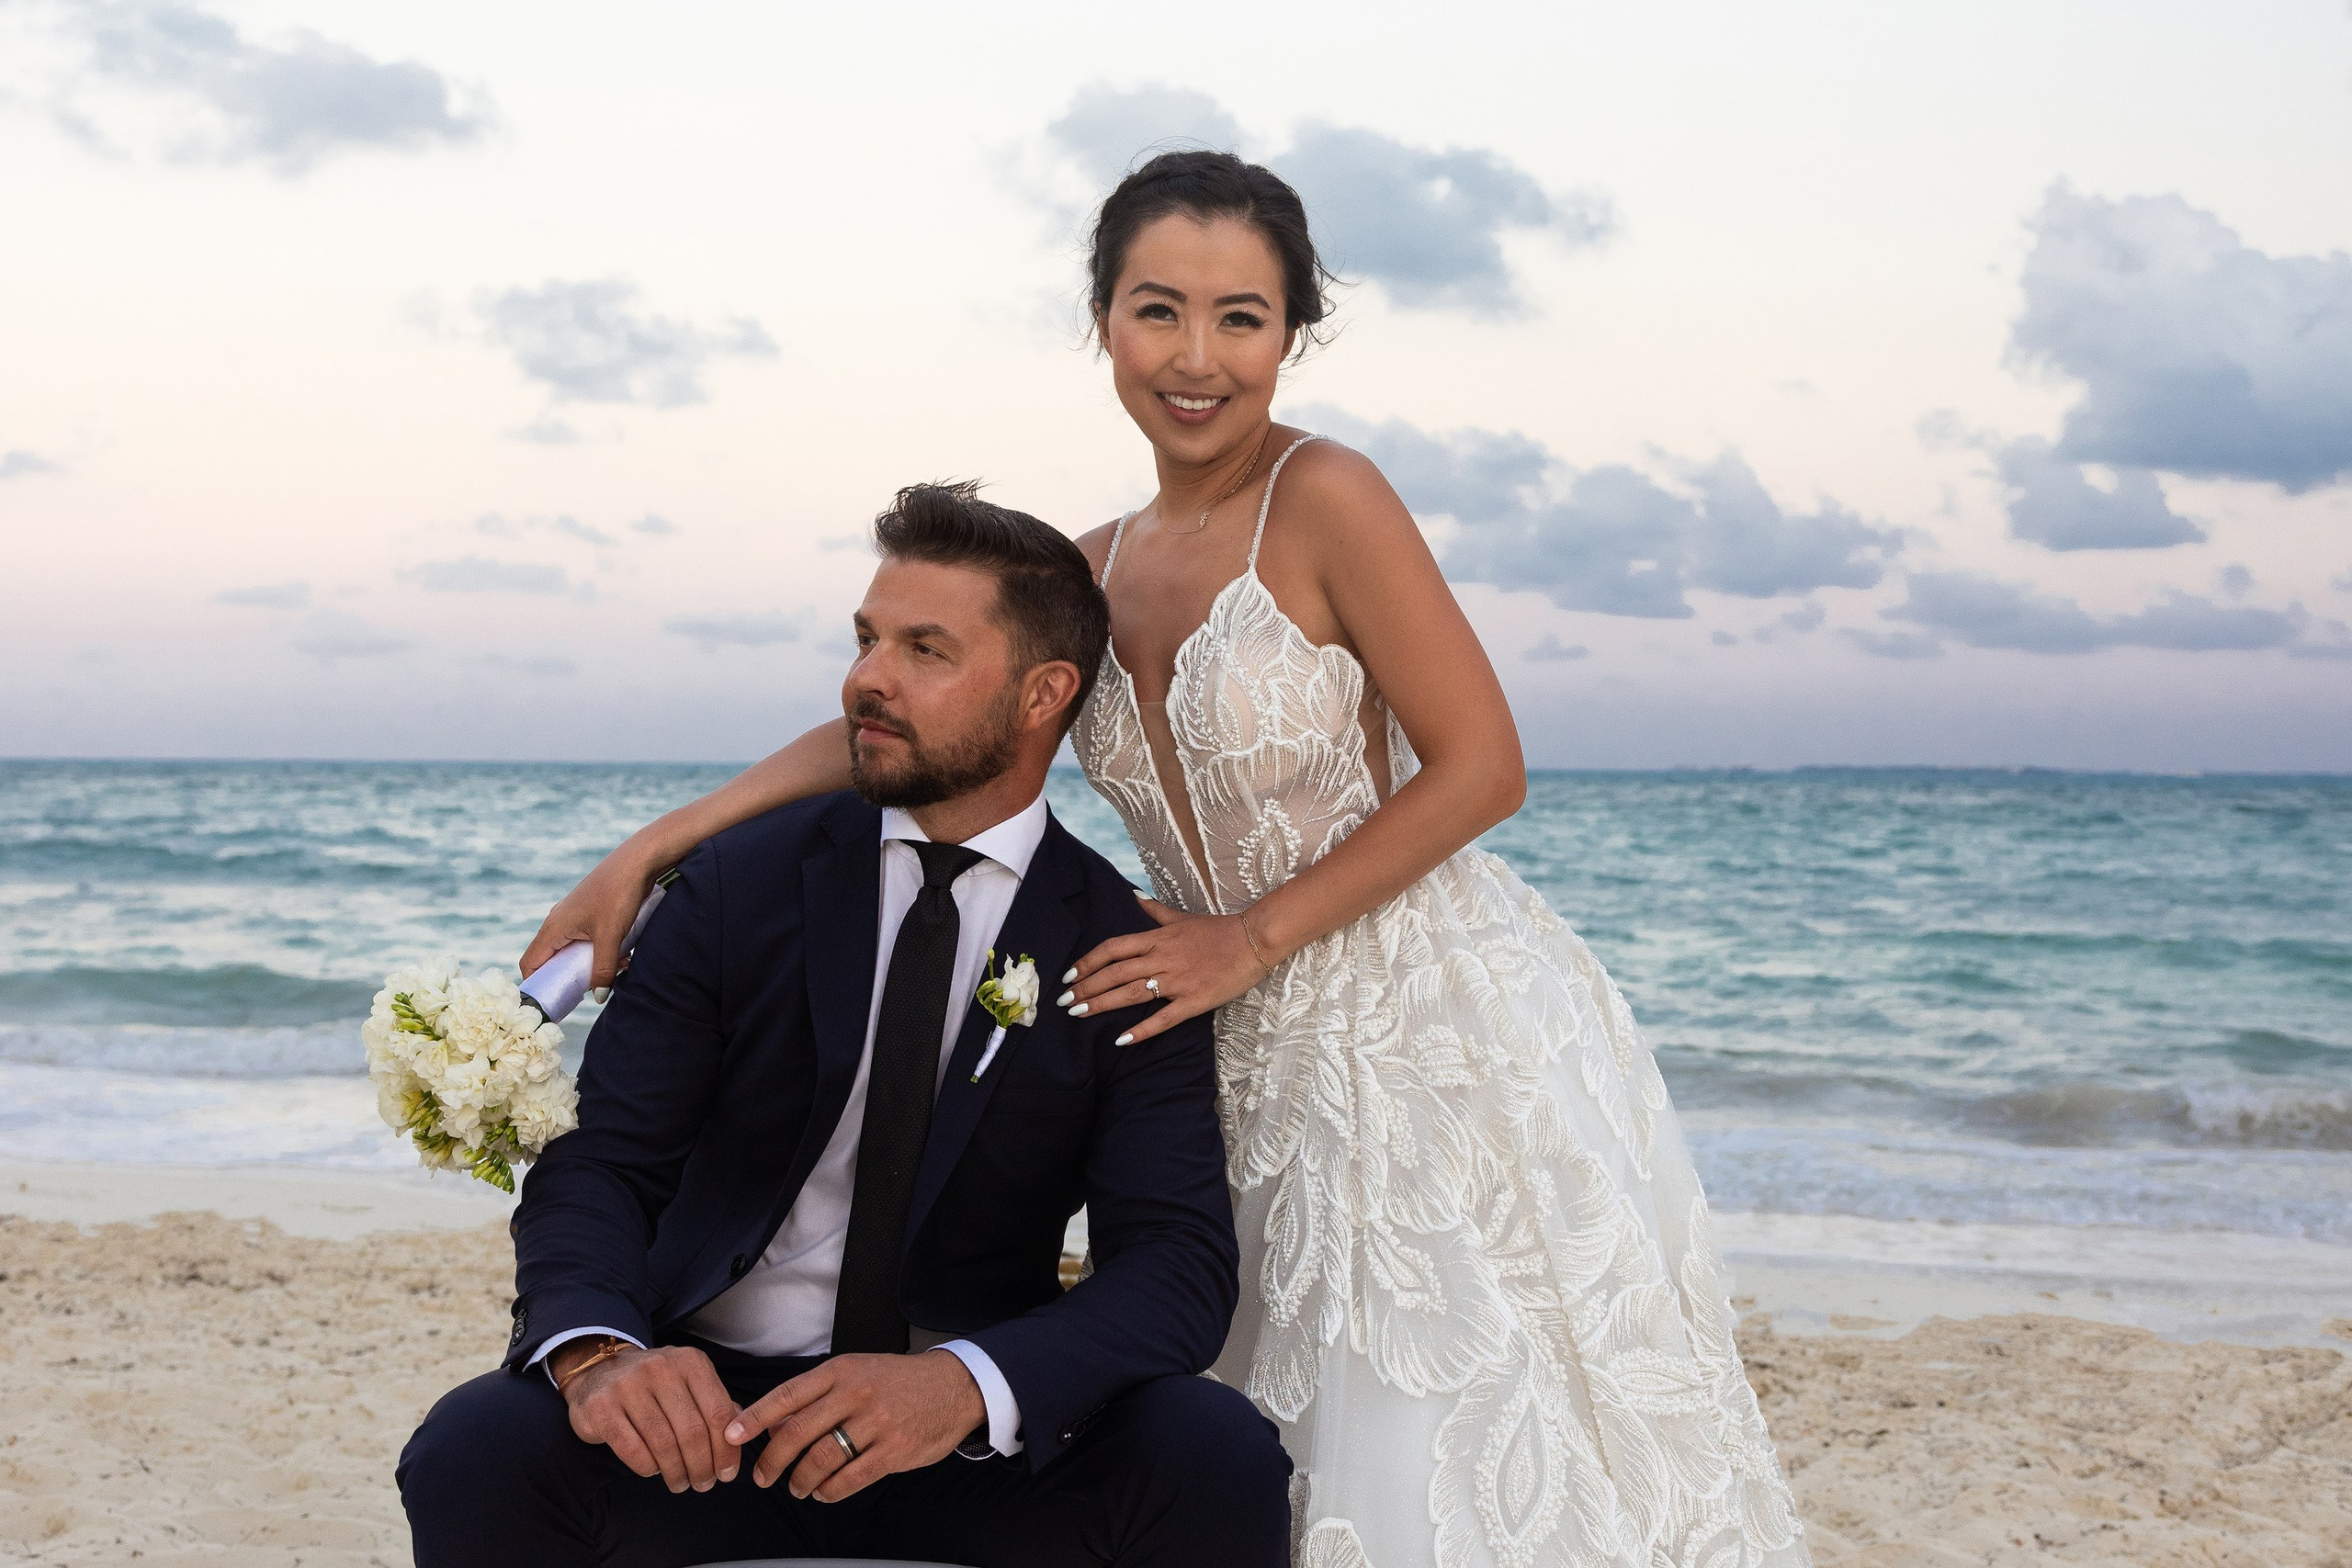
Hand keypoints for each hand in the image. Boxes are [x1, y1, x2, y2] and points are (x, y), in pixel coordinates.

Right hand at [520, 844, 659, 990]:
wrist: (638, 860)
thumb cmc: (619, 895)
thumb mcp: (611, 937)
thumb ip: (603, 969)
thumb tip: (598, 997)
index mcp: (553, 928)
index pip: (530, 963)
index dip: (536, 985)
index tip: (553, 1001)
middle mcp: (558, 922)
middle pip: (551, 959)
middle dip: (570, 977)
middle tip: (589, 990)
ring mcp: (573, 916)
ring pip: (573, 949)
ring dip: (591, 964)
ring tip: (616, 968)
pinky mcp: (589, 912)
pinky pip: (587, 939)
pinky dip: (600, 950)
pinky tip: (624, 954)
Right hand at [557, 1343, 741, 1493]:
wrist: (600, 1373)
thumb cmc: (655, 1386)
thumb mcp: (689, 1383)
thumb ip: (715, 1405)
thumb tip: (741, 1436)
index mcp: (690, 1362)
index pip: (719, 1413)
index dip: (727, 1450)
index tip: (727, 1473)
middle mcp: (660, 1368)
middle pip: (693, 1432)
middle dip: (702, 1467)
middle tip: (704, 1484)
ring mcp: (628, 1386)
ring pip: (664, 1444)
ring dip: (677, 1472)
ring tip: (681, 1483)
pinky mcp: (601, 1407)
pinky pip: (633, 1450)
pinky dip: (648, 1467)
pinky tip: (653, 1470)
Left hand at [726, 1350, 985, 1500]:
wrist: (953, 1387)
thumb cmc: (898, 1381)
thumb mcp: (857, 1373)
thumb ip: (817, 1395)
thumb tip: (774, 1424)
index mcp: (841, 1371)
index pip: (788, 1394)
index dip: (755, 1417)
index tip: (731, 1435)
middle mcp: (856, 1393)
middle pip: (799, 1432)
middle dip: (773, 1460)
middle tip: (763, 1478)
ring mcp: (877, 1422)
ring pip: (822, 1459)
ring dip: (802, 1480)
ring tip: (798, 1488)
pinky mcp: (894, 1450)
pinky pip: (851, 1478)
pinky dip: (831, 1491)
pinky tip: (825, 1492)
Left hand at [1058, 895, 1270, 1046]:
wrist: (1254, 940)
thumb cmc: (1218, 929)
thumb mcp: (1182, 916)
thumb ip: (1154, 910)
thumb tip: (1132, 896)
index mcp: (1157, 938)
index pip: (1112, 948)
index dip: (1088, 962)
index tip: (1069, 975)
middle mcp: (1162, 958)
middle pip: (1115, 973)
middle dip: (1086, 987)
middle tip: (1064, 1002)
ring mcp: (1177, 980)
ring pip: (1132, 993)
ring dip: (1102, 1004)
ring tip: (1079, 1014)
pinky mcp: (1194, 1001)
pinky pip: (1163, 1018)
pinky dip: (1141, 1030)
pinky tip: (1121, 1040)